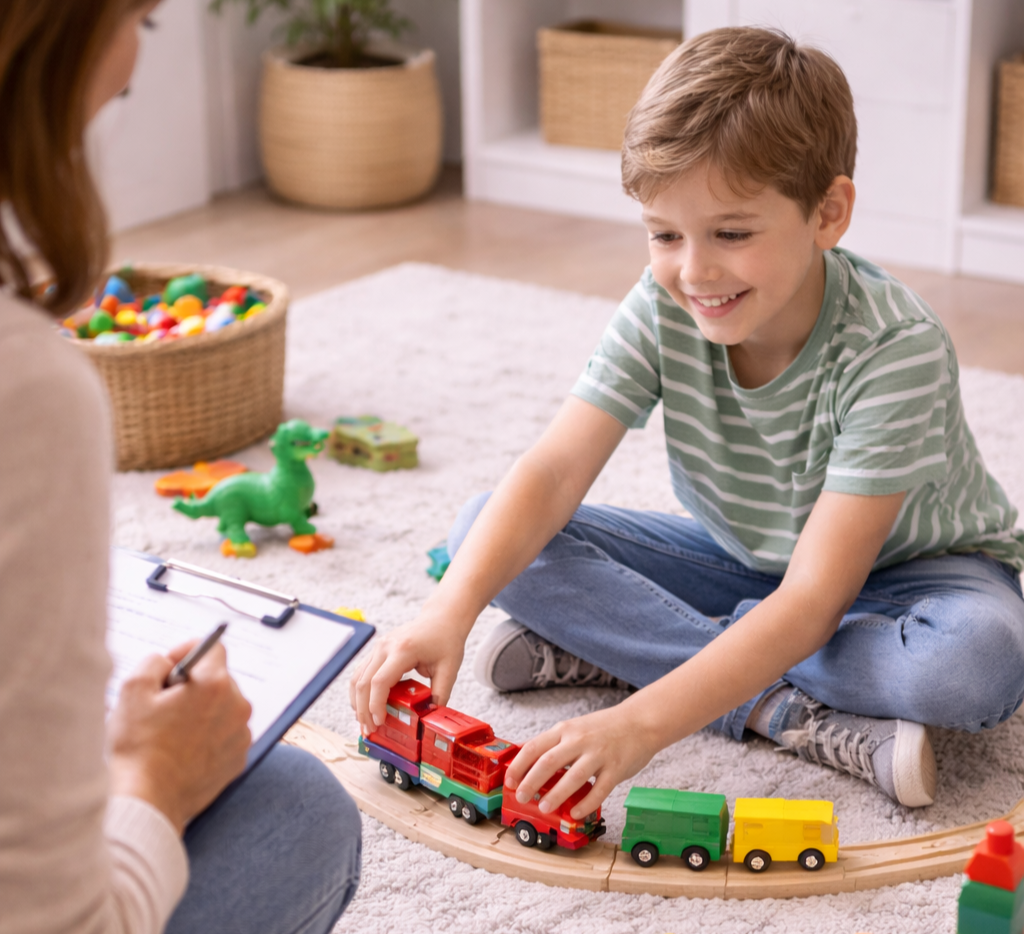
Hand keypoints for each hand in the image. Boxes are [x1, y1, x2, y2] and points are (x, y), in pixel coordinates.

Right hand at [107, 640, 251, 834]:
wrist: (148, 800)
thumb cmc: (139, 748)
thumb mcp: (133, 690)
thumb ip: (155, 662)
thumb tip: (168, 661)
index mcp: (215, 685)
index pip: (213, 648)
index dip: (188, 651)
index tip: (171, 666)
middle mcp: (237, 706)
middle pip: (218, 679)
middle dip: (194, 685)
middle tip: (165, 704)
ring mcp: (241, 734)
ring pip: (223, 708)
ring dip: (202, 711)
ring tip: (172, 730)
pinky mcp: (238, 758)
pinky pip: (225, 734)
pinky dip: (209, 735)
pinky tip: (183, 749)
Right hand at [349, 609, 466, 735]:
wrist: (442, 618)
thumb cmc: (447, 640)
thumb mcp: (449, 669)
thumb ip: (440, 694)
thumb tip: (429, 719)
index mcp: (403, 650)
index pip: (379, 682)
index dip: (376, 705)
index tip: (380, 723)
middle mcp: (385, 646)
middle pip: (363, 682)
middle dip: (363, 710)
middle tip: (369, 731)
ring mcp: (378, 646)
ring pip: (357, 677)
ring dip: (357, 702)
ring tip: (364, 722)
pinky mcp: (377, 650)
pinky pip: (361, 672)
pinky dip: (360, 691)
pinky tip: (364, 706)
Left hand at [504, 701, 659, 820]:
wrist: (640, 721)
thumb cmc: (604, 728)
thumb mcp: (575, 727)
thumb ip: (555, 743)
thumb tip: (528, 761)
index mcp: (565, 729)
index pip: (534, 747)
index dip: (519, 766)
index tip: (509, 782)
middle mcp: (580, 740)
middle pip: (548, 763)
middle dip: (531, 783)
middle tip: (522, 798)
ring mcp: (599, 754)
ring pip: (572, 778)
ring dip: (555, 795)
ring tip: (544, 807)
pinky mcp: (616, 769)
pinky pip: (599, 791)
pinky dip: (585, 805)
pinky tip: (575, 813)